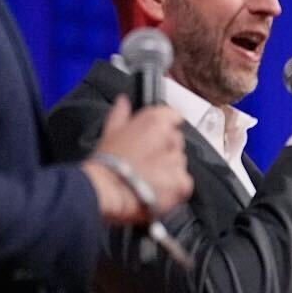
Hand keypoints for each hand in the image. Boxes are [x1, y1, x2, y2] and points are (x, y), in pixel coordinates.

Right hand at [87, 96, 190, 223]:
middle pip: (177, 141)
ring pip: (180, 162)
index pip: (173, 116)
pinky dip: (174, 186)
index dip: (166, 125)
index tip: (158, 134)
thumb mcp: (110, 132)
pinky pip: (184, 182)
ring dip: (170, 168)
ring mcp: (177, 161)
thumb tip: (123, 102)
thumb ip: (121, 114)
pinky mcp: (182, 182)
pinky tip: (156, 187)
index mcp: (154, 122)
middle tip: (147, 160)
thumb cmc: (107, 163)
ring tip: (149, 176)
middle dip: (166, 149)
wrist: (109, 190)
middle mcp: (170, 139)